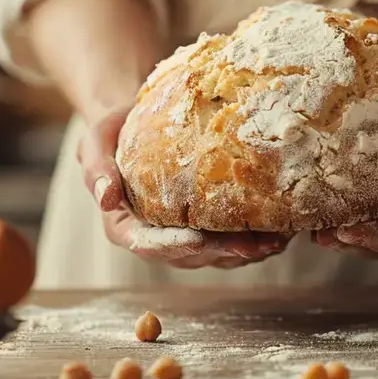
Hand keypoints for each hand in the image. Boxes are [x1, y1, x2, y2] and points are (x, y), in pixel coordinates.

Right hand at [79, 106, 291, 268]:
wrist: (137, 122)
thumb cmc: (113, 131)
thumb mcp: (95, 141)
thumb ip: (96, 168)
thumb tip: (105, 198)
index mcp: (126, 226)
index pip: (148, 244)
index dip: (173, 246)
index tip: (197, 239)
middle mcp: (157, 239)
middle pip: (191, 256)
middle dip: (223, 252)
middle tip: (253, 245)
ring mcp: (184, 238)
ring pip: (217, 255)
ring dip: (247, 252)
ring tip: (276, 241)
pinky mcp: (208, 229)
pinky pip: (232, 242)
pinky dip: (256, 238)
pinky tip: (282, 230)